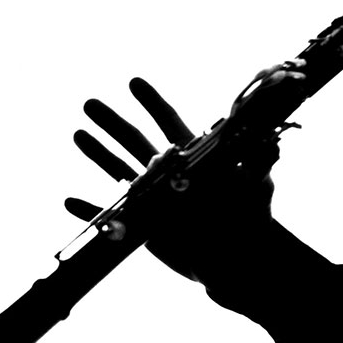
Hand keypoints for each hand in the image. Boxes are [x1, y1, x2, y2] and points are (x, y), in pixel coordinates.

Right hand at [65, 64, 304, 282]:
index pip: (169, 122)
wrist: (238, 261)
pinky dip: (90, 211)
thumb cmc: (252, 220)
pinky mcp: (143, 227)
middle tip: (88, 102)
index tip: (134, 81)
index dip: (151, 102)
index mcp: (191, 159)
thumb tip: (274, 142)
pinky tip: (68, 201)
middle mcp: (168, 174)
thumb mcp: (256, 187)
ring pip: (118, 170)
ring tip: (77, 132)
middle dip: (111, 121)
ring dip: (96, 153)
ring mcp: (153, 199)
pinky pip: (110, 218)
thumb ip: (259, 164)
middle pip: (134, 140)